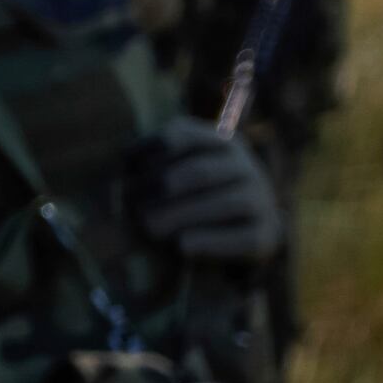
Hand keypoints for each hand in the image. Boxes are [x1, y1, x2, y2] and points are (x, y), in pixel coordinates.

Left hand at [137, 117, 284, 266]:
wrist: (245, 223)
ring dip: (182, 216)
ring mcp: (260, 198)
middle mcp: (244, 165)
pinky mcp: (265, 233)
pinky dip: (210, 241)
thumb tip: (116, 179)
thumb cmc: (195, 192)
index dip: (147, 151)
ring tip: (150, 229)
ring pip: (224, 202)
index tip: (124, 170)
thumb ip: (151, 165)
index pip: (180, 136)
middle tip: (133, 210)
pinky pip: (242, 237)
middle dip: (162, 189)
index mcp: (218, 140)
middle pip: (200, 172)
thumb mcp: (176, 168)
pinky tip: (182, 246)